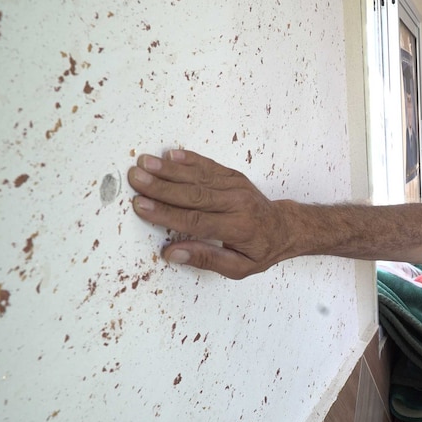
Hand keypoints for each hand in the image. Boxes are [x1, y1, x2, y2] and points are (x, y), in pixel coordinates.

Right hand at [128, 150, 286, 278]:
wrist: (286, 227)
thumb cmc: (260, 250)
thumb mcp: (239, 267)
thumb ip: (206, 259)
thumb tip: (172, 253)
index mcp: (238, 228)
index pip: (196, 221)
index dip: (166, 213)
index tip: (140, 206)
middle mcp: (238, 204)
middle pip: (194, 194)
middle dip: (161, 186)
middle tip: (135, 178)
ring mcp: (237, 187)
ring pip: (199, 176)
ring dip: (170, 169)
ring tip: (144, 163)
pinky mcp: (234, 176)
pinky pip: (209, 166)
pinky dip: (189, 159)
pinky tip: (169, 154)